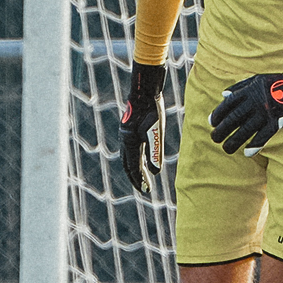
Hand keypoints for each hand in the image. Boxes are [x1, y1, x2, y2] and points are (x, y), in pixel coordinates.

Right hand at [120, 63, 165, 193]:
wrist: (144, 92)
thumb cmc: (152, 111)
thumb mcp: (157, 132)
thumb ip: (155, 152)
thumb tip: (156, 172)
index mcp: (131, 143)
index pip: (134, 167)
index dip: (140, 180)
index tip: (146, 190)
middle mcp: (125, 141)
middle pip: (128, 165)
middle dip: (135, 178)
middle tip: (143, 189)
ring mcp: (125, 135)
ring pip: (127, 158)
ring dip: (134, 169)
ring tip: (141, 178)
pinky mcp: (128, 130)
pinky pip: (129, 150)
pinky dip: (133, 159)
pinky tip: (140, 160)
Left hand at [207, 55, 282, 155]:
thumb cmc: (276, 82)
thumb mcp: (256, 78)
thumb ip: (239, 86)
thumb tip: (223, 95)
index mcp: (249, 91)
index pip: (228, 104)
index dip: (218, 114)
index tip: (212, 123)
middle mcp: (255, 102)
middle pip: (234, 119)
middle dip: (222, 130)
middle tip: (215, 139)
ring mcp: (265, 113)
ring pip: (246, 130)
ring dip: (234, 141)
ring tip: (227, 149)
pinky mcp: (276, 122)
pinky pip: (263, 136)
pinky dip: (255, 145)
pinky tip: (247, 153)